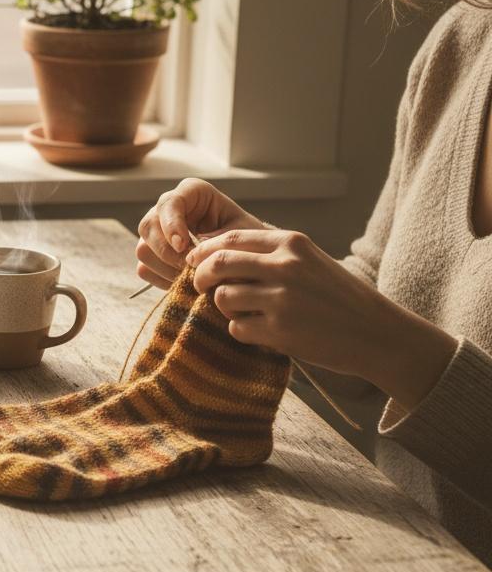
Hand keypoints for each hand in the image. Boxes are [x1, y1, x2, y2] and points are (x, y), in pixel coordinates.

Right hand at [135, 178, 266, 289]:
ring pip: (142, 249)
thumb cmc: (247, 239)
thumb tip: (190, 258)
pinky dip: (162, 279)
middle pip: (148, 226)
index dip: (172, 225)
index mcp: (192, 192)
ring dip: (165, 267)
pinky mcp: (152, 254)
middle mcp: (168, 209)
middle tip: (189, 268)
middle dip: (167, 251)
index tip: (184, 246)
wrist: (245, 256)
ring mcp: (156, 232)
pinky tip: (183, 281)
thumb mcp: (241, 234)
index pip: (169, 203)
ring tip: (190, 277)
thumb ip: (218, 241)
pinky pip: (144, 268)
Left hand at [186, 228, 456, 408]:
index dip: (204, 250)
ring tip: (241, 312)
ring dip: (223, 307)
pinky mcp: (280, 330)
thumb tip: (214, 253)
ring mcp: (282, 299)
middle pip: (217, 264)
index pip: (230, 239)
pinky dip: (241, 331)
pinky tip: (260, 331)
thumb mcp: (309, 260)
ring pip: (222, 297)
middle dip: (202, 276)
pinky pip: (236, 328)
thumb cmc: (338, 296)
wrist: (376, 333)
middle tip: (201, 286)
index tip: (195, 261)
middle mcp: (285, 266)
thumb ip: (270, 254)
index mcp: (291, 243)